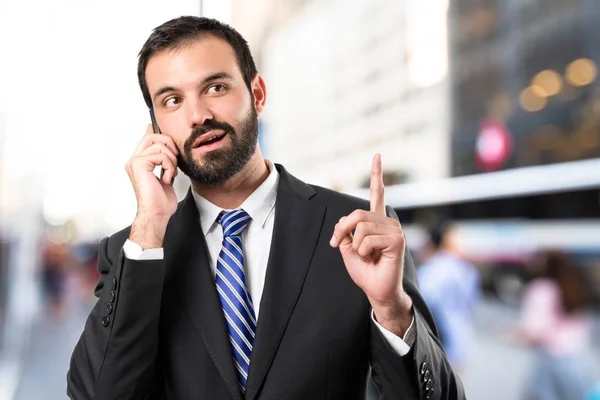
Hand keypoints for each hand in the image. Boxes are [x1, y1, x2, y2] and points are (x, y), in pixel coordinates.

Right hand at [125, 124, 179, 248]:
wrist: (156, 214)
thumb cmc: (160, 201)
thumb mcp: (166, 176)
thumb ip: (165, 163)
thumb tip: (167, 150)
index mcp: (139, 163)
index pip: (146, 140)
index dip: (155, 132)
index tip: (155, 127)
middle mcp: (134, 161)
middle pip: (152, 137)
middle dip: (169, 145)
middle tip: (174, 161)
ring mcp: (135, 162)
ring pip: (160, 146)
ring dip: (172, 160)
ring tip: (171, 174)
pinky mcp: (139, 164)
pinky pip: (161, 155)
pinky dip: (169, 166)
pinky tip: (166, 178)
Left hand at [330, 154, 412, 335]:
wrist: (376, 291)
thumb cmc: (365, 271)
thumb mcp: (348, 247)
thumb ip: (346, 230)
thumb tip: (346, 222)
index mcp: (377, 221)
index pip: (378, 194)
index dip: (377, 174)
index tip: (378, 155)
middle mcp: (387, 222)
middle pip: (356, 214)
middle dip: (342, 230)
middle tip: (338, 244)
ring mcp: (394, 230)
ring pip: (361, 227)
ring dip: (356, 246)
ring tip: (366, 256)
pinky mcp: (397, 240)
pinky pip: (368, 239)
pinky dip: (364, 251)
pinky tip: (374, 258)